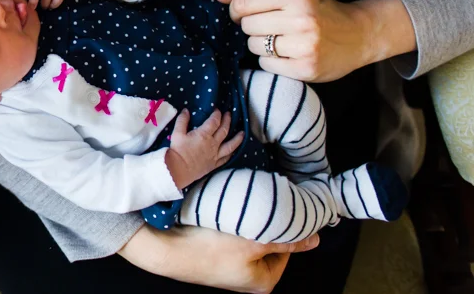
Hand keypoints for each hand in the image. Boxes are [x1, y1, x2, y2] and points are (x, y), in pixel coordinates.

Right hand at [119, 224, 319, 292]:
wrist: (167, 248)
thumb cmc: (210, 248)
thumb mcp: (253, 241)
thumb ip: (285, 240)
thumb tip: (316, 240)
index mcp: (264, 281)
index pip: (289, 249)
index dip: (286, 226)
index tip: (281, 207)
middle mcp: (249, 278)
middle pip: (270, 244)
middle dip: (266, 223)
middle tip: (261, 204)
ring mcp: (232, 268)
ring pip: (250, 238)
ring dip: (248, 222)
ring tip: (243, 206)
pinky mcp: (217, 256)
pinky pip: (234, 238)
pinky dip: (233, 224)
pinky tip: (228, 211)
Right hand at [164, 109, 242, 189]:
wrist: (178, 170)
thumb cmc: (177, 151)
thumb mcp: (177, 133)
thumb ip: (182, 120)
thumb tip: (186, 111)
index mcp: (204, 135)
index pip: (214, 121)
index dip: (217, 114)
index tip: (217, 110)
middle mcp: (213, 144)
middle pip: (224, 130)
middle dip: (227, 121)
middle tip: (229, 114)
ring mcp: (215, 155)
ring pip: (230, 145)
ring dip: (237, 138)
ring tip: (242, 133)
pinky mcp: (214, 164)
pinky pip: (226, 158)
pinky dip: (232, 153)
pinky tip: (234, 150)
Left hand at [217, 0, 415, 82]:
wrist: (359, 34)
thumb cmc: (318, 10)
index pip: (243, 4)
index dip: (236, 10)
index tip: (243, 13)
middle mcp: (301, 19)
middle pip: (247, 26)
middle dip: (252, 27)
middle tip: (271, 27)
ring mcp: (305, 46)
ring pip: (254, 47)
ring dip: (261, 45)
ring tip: (282, 40)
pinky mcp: (307, 68)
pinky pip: (266, 65)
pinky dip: (272, 61)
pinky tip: (289, 54)